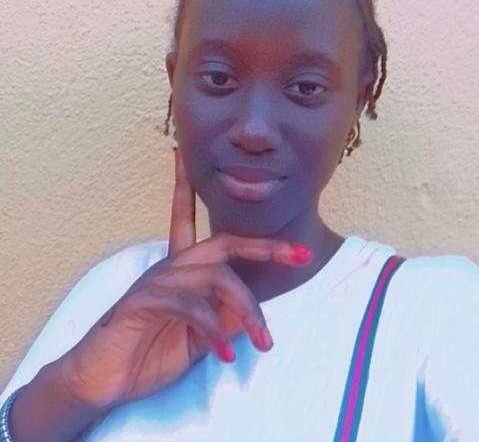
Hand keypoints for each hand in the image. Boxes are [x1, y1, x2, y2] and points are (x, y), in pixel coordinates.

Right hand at [57, 147, 312, 410]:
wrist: (102, 382)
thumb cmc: (147, 354)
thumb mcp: (197, 339)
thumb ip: (223, 320)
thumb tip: (252, 312)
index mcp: (181, 271)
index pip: (197, 224)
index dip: (208, 197)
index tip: (212, 171)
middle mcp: (170, 268)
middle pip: (223, 243)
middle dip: (264, 246)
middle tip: (300, 255)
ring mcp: (155, 282)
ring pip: (214, 277)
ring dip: (246, 307)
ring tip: (263, 341)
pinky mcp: (142, 302)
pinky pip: (189, 305)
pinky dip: (213, 328)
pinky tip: (225, 354)